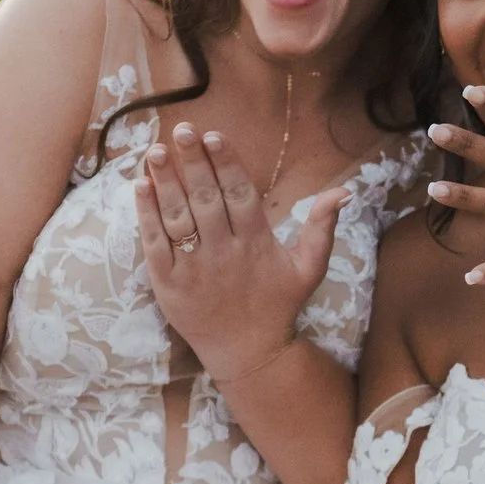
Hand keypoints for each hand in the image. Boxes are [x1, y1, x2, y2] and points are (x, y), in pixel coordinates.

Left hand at [133, 121, 344, 381]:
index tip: (213, 135)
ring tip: (156, 150)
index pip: (239, 193)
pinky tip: (140, 186)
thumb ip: (323, 226)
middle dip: (192, 161)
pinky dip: (146, 214)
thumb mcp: (309, 268)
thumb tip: (344, 190)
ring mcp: (194, 268)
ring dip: (165, 181)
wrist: (249, 354)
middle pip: (205, 198)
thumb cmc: (278, 305)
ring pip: (177, 217)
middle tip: (181, 129)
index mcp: (256, 243)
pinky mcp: (168, 284)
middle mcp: (224, 252)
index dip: (225, 162)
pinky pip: (154, 243)